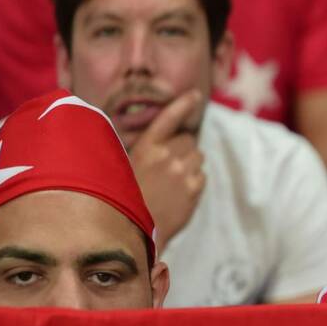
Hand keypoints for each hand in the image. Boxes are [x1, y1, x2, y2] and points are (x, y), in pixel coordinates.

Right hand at [128, 89, 205, 248]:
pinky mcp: (194, 189)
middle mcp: (166, 156)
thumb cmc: (126, 198)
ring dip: (189, 163)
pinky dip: (194, 180)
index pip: (169, 118)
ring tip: (172, 180)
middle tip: (169, 164)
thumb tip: (164, 142)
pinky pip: (201, 175)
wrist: (134, 230)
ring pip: (197, 156)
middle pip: (188, 139)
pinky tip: (178, 192)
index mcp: (146, 147)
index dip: (183, 104)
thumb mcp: (125, 167)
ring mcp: (183, 172)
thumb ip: (146, 151)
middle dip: (182, 148)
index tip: (196, 95)